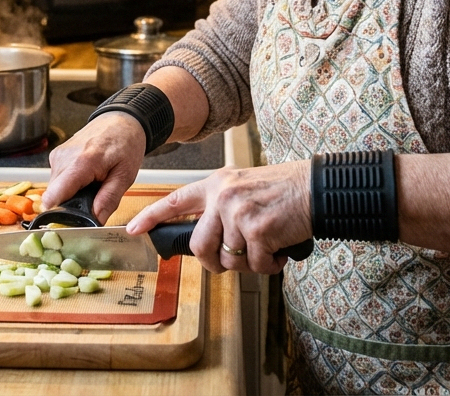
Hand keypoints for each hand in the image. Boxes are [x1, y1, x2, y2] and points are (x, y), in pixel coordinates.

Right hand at [42, 112, 146, 223]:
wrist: (121, 120)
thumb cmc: (126, 144)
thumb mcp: (125, 175)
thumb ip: (109, 200)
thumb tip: (95, 221)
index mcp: (82, 162)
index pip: (54, 196)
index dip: (59, 214)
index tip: (71, 222)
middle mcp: (63, 158)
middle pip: (54, 197)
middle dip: (71, 206)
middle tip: (93, 200)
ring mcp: (57, 156)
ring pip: (55, 190)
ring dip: (71, 194)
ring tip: (92, 184)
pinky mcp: (56, 156)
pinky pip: (57, 180)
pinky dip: (70, 184)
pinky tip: (86, 178)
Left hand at [126, 160, 311, 273]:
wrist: (316, 188)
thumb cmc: (284, 190)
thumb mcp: (244, 186)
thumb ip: (221, 207)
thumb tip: (208, 240)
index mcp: (217, 183)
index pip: (175, 200)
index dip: (152, 216)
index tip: (134, 229)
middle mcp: (223, 196)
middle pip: (200, 246)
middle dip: (214, 263)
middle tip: (231, 262)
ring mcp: (238, 213)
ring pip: (229, 259)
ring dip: (249, 264)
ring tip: (266, 249)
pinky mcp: (257, 230)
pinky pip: (255, 265)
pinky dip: (270, 265)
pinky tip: (280, 250)